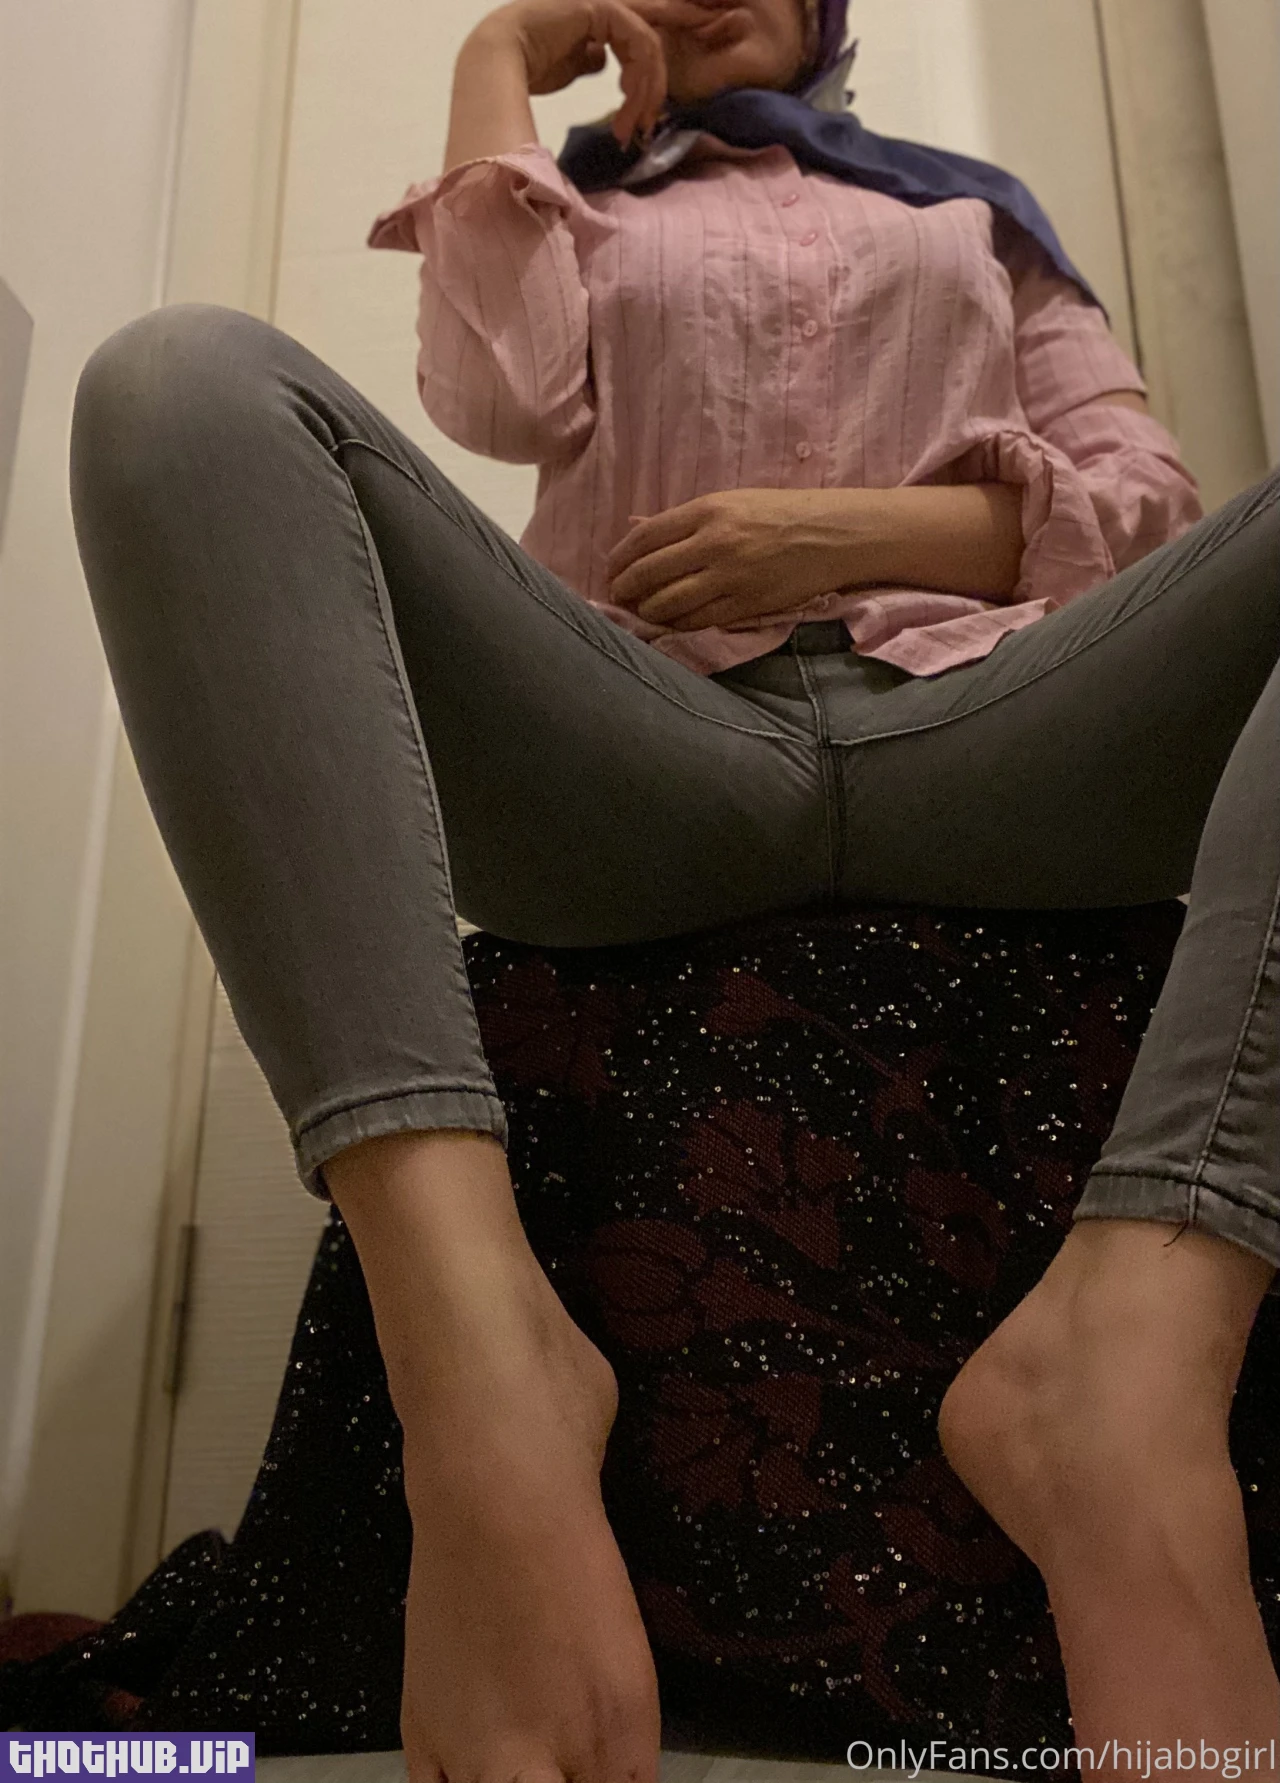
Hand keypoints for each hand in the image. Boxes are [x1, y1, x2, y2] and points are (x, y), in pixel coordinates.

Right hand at [475, 0, 740, 145]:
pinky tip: (631, 108)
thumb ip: (590, 58)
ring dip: (650, 91)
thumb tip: (603, 63)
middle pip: (663, 12)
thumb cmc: (523, 70)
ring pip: (650, 45)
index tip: (708, 39)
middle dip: (699, 18)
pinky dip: (640, 81)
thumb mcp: (568, 66)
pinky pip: (637, 44)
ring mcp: (603, 2)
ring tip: (639, 128)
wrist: (495, 60)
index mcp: (600, 13)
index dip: (680, 25)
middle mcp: (605, 2)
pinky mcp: (599, 7)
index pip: (649, 20)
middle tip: (733, 25)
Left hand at [605, 487, 882, 629]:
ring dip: (647, 611)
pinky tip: (670, 623)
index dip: (620, 557)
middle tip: (617, 596)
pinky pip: (698, 620)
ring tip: (641, 612)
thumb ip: (685, 521)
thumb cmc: (779, 514)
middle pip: (650, 572)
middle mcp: (715, 542)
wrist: (832, 535)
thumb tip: (637, 528)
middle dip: (625, 587)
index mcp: (708, 510)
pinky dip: (677, 625)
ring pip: (669, 602)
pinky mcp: (746, 604)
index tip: (611, 568)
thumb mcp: (730, 503)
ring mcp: (731, 576)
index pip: (646, 536)